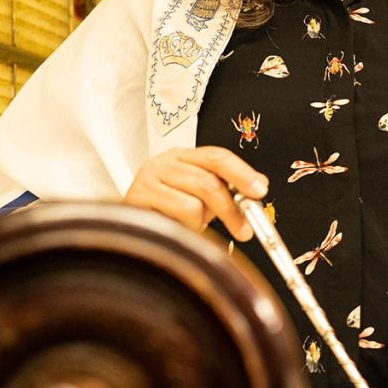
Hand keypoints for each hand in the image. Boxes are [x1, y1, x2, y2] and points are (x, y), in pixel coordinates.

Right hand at [124, 146, 268, 241]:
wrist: (128, 229)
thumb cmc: (166, 213)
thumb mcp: (199, 197)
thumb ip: (226, 190)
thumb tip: (258, 185)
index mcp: (183, 157)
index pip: (217, 156)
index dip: (242, 173)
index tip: (260, 190)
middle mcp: (165, 161)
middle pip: (210, 180)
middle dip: (232, 209)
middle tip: (244, 230)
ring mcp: (149, 176)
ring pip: (196, 200)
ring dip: (202, 221)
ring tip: (192, 226)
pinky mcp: (138, 195)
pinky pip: (179, 212)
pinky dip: (186, 226)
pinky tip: (176, 227)